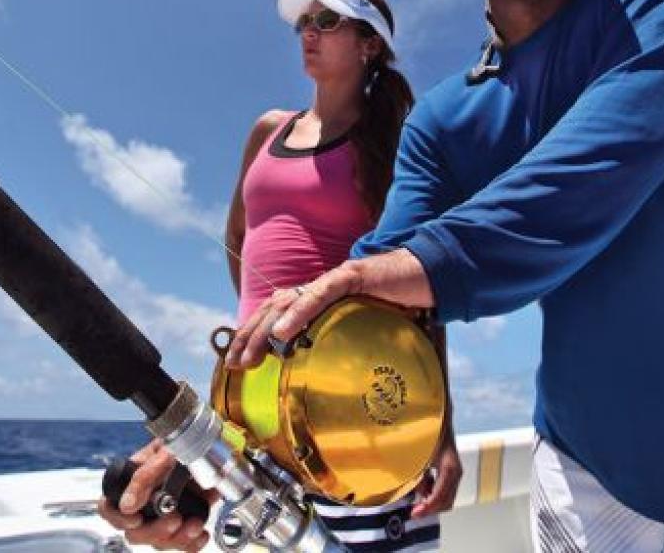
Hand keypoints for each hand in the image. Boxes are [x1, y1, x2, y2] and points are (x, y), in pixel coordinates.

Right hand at [94, 439, 216, 551]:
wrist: (212, 450)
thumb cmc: (183, 444)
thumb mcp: (163, 453)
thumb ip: (143, 476)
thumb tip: (126, 505)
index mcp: (131, 482)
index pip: (109, 507)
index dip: (117, 519)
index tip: (136, 519)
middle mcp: (144, 502)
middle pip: (135, 533)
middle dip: (156, 531)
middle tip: (175, 519)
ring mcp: (163, 515)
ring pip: (158, 541)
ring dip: (177, 538)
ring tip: (195, 524)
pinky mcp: (183, 524)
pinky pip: (181, 545)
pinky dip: (191, 544)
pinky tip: (200, 533)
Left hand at [224, 250, 434, 369]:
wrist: (427, 275)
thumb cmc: (397, 308)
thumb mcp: (363, 332)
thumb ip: (341, 348)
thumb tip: (331, 387)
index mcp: (317, 300)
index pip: (275, 315)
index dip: (252, 335)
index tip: (236, 363)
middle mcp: (318, 287)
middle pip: (272, 308)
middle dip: (249, 336)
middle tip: (235, 365)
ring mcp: (332, 280)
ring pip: (288, 301)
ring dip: (265, 329)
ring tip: (251, 354)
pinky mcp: (351, 276)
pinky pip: (320, 294)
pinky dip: (299, 312)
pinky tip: (283, 332)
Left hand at [411, 428, 461, 517]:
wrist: (439, 416)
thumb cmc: (426, 432)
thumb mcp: (418, 453)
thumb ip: (415, 474)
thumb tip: (412, 492)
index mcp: (449, 468)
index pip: (440, 496)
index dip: (427, 508)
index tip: (413, 514)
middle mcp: (455, 472)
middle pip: (445, 502)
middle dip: (429, 507)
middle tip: (413, 509)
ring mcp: (455, 472)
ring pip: (445, 497)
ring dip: (431, 500)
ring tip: (417, 490)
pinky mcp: (451, 471)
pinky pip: (444, 489)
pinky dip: (432, 492)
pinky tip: (422, 482)